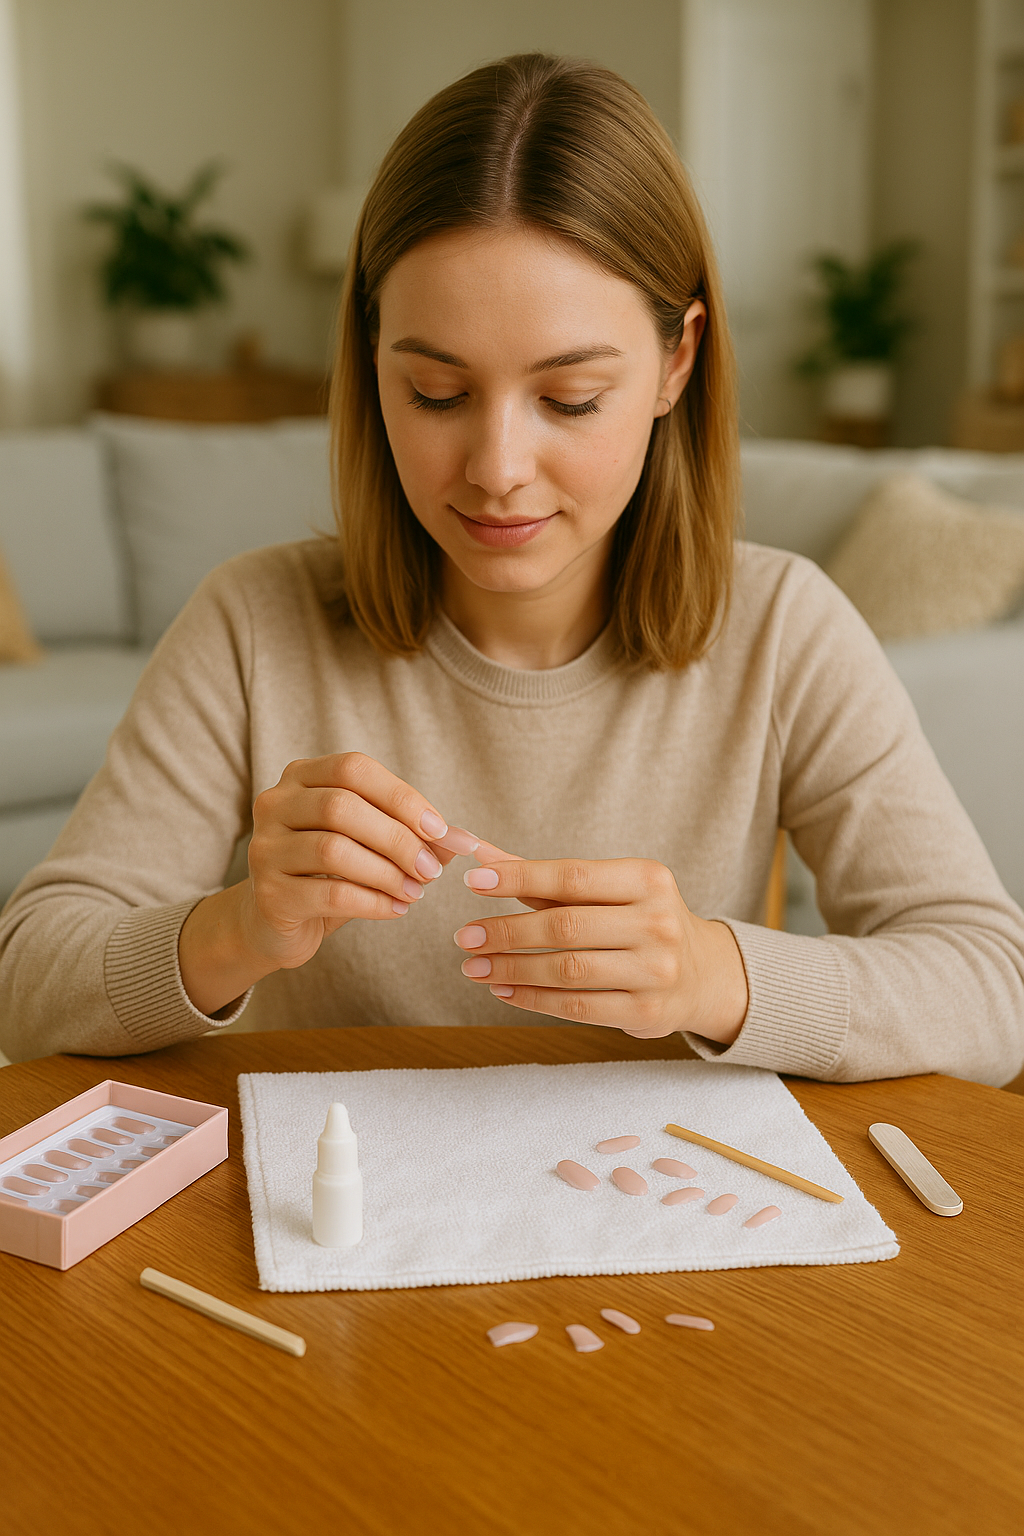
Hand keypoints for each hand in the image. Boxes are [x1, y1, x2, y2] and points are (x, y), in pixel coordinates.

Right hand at [179, 752, 477, 1014]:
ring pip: (333, 851)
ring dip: (387, 873)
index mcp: (300, 777)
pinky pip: (329, 894)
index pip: (353, 769)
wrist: (277, 920)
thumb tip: (463, 840)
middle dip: (398, 839)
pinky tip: (395, 909)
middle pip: (341, 808)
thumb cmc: (331, 872)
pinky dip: (373, 903)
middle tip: (432, 869)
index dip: (401, 796)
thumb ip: (413, 834)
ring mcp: (264, 849)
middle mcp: (274, 804)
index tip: (440, 829)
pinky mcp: (269, 894)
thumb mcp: (371, 844)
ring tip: (416, 892)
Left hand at [454, 850, 748, 1042]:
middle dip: (506, 931)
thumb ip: (545, 877)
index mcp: (648, 879)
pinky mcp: (647, 1011)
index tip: (473, 881)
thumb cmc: (638, 921)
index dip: (519, 877)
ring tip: (474, 966)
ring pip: (568, 970)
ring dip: (511, 968)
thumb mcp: (606, 889)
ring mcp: (656, 970)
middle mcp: (658, 921)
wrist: (702, 975)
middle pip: (565, 925)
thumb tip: (481, 856)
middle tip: (464, 937)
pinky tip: (503, 989)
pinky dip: (532, 999)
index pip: (572, 876)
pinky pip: (577, 1007)